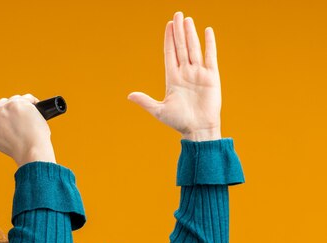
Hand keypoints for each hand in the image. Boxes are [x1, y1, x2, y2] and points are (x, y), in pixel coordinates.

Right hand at [0, 94, 54, 165]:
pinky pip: (28, 98)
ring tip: (28, 121)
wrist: (30, 152)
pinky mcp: (18, 104)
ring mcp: (4, 108)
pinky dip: (33, 104)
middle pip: (2, 103)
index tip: (5, 114)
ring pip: (15, 99)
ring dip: (22, 107)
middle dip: (11, 109)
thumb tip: (6, 115)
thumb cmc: (19, 149)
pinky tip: (35, 114)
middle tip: (20, 122)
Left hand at [127, 11, 221, 140]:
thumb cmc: (179, 122)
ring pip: (194, 48)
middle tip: (177, 14)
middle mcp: (185, 73)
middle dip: (179, 31)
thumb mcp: (159, 110)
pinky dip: (209, 44)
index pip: (170, 53)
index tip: (168, 25)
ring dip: (191, 34)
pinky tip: (207, 31)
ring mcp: (198, 73)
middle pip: (181, 47)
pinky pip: (210, 56)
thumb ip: (145, 101)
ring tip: (188, 20)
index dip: (169, 39)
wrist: (198, 129)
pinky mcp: (211, 76)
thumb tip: (129, 95)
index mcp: (172, 78)